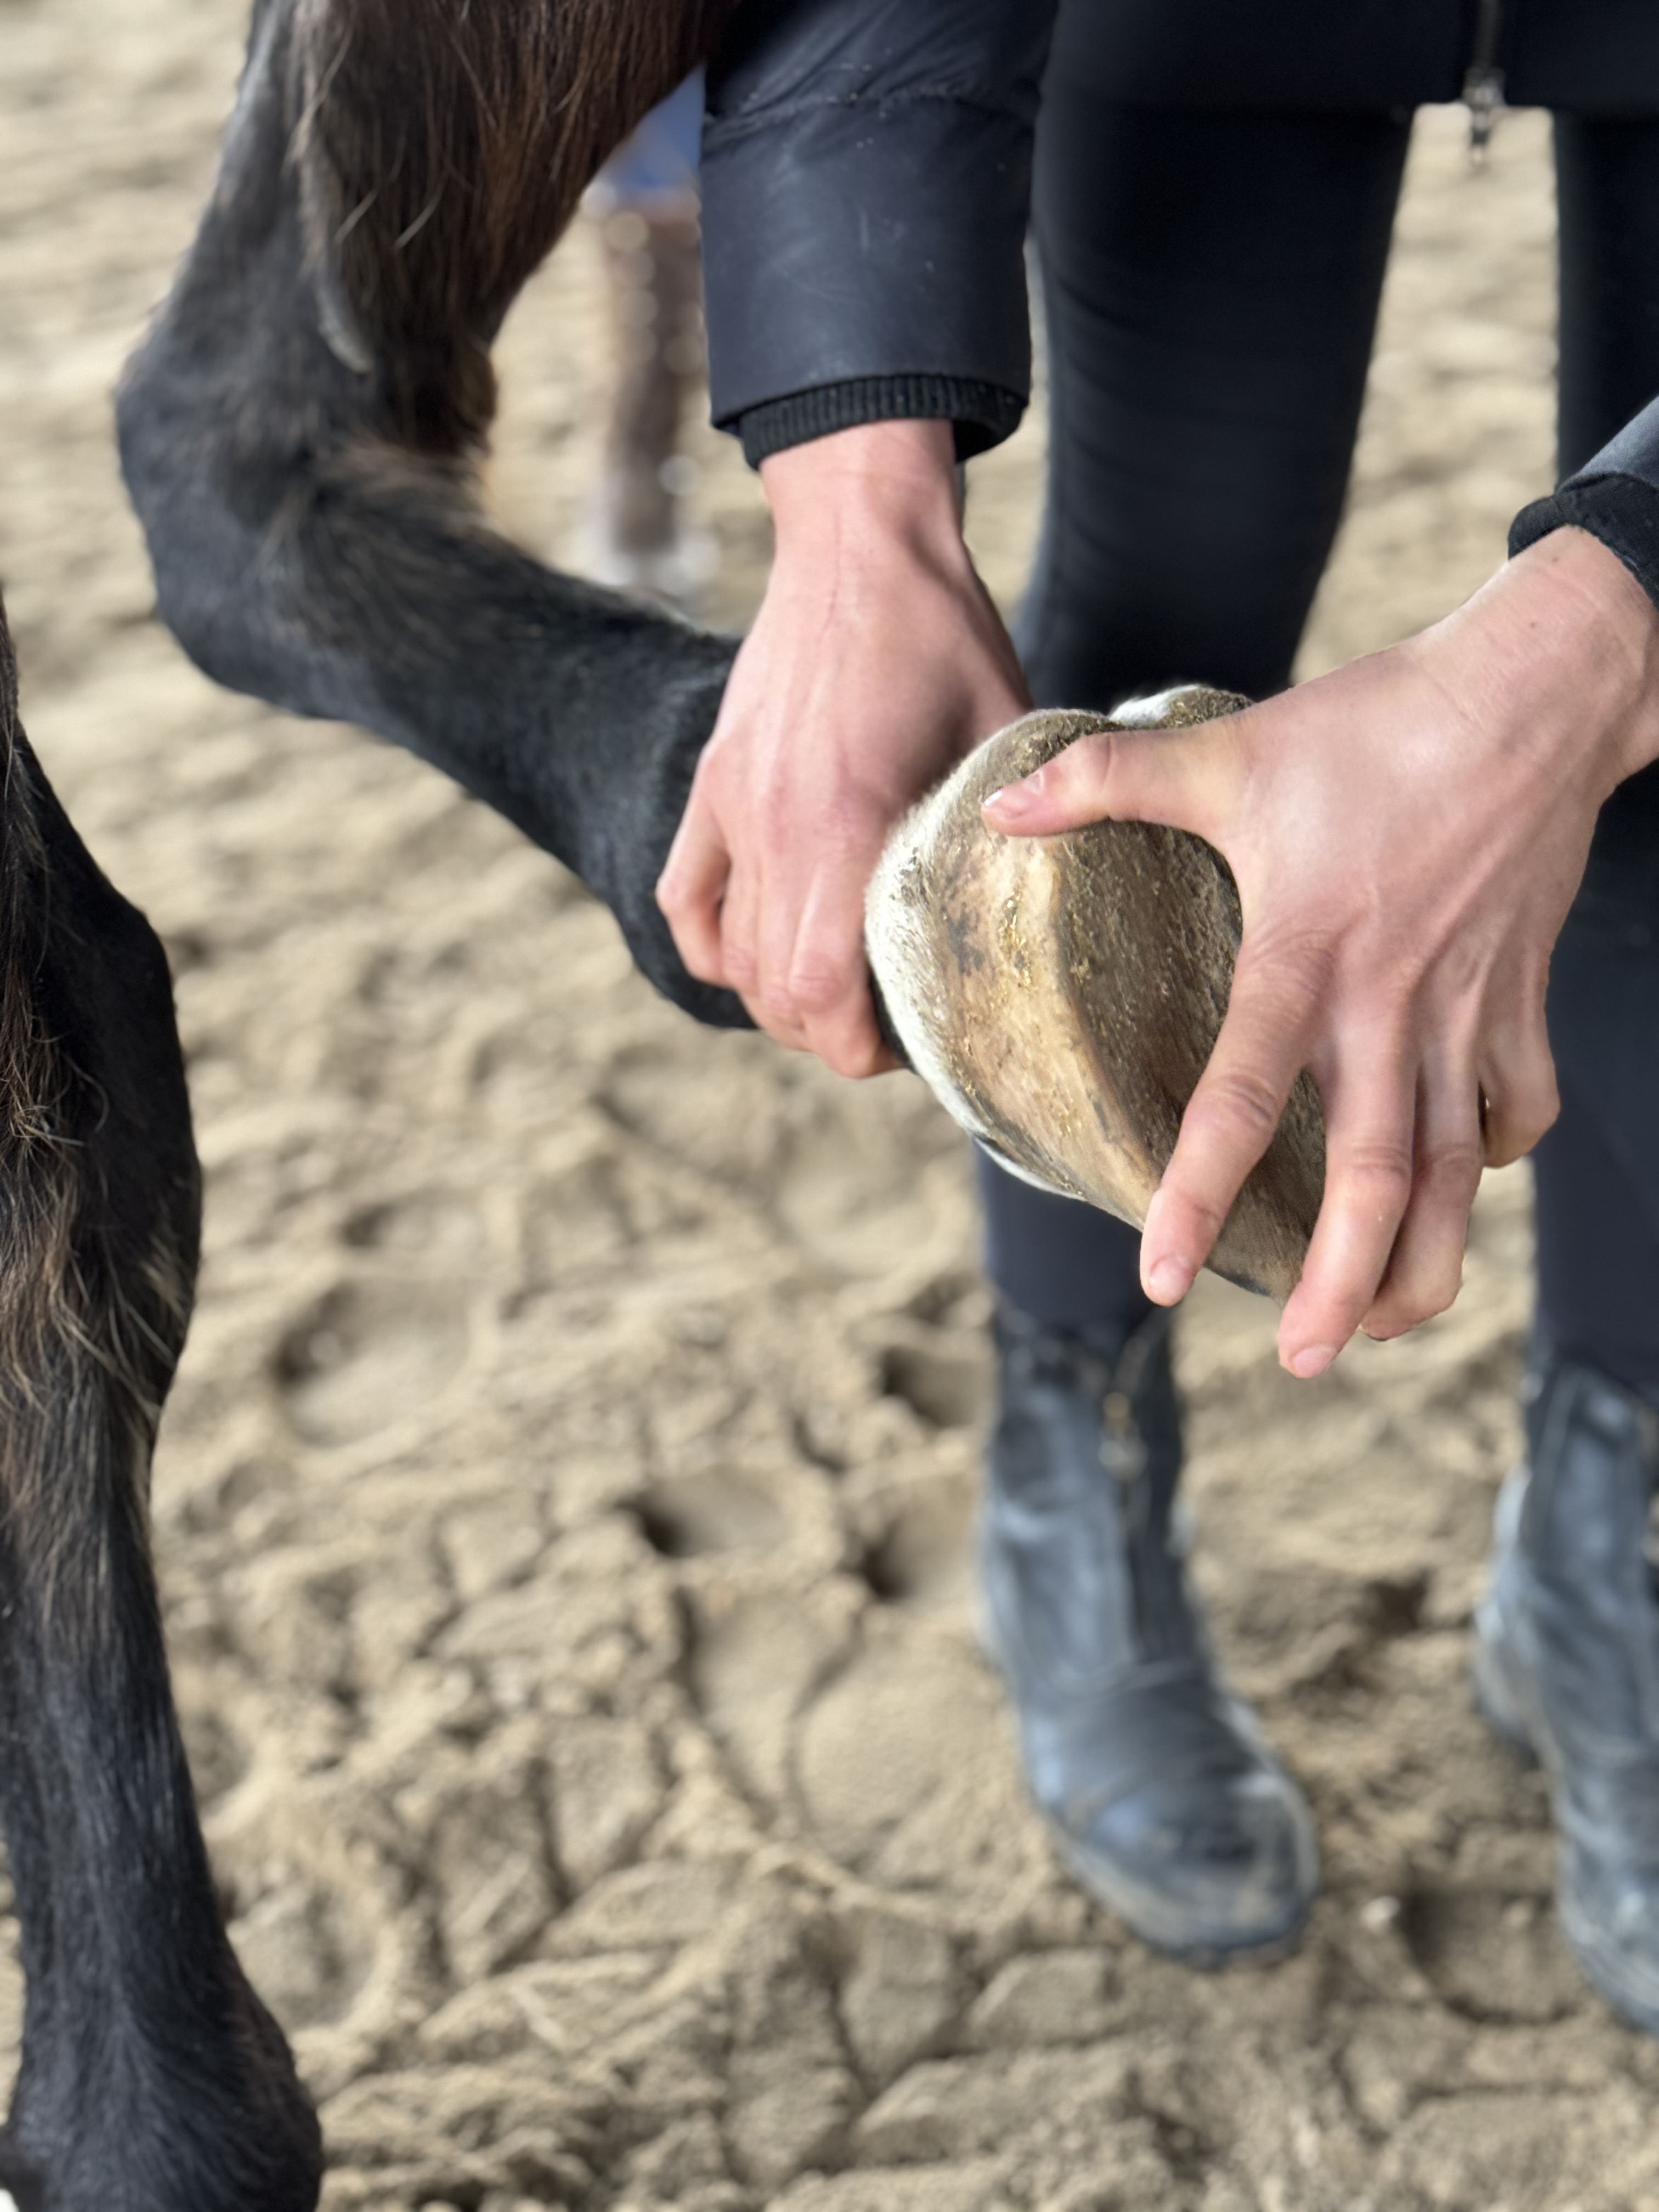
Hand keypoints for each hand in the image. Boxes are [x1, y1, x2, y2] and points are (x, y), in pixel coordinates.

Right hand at [656, 419, 1028, 1074]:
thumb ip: (1017, 828)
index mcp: (846, 821)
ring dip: (779, 996)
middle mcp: (773, 825)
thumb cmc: (942, 631)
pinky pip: (685, 900)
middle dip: (828, 1033)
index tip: (904, 1046)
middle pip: (772, 992)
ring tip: (838, 991)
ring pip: (729, 957)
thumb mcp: (1003, 734)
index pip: (817, 990)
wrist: (857, 538)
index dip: (854, 1047)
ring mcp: (731, 805)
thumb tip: (1047, 907)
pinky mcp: (712, 784)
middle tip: (888, 1024)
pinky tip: (762, 951)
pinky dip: (718, 946)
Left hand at [983, 528, 1658, 1374]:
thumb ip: (1109, 782)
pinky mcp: (1522, 998)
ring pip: (1455, 1172)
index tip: (1162, 1276)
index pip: (1245, 1099)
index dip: (1199, 1193)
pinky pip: (1517, 1107)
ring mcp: (1467, 1010)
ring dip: (1425, 1260)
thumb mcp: (1229, 750)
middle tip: (1296, 1358)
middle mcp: (1390, 1006)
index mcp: (1307, 958)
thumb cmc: (1374, 724)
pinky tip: (1463, 1193)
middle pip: (1374, 1177)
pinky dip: (1493, 1159)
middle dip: (1337, 1283)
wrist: (1535, 693)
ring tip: (1384, 1331)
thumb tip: (1001, 810)